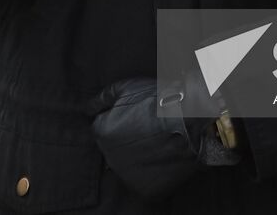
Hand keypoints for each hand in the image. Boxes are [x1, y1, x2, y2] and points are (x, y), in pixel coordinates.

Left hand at [91, 75, 238, 198]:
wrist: (190, 122)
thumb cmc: (157, 101)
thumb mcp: (126, 88)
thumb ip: (101, 98)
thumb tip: (87, 108)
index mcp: (101, 132)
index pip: (103, 128)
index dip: (122, 120)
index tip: (138, 117)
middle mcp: (109, 157)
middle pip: (115, 148)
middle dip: (128, 139)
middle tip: (149, 129)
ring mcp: (127, 175)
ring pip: (128, 165)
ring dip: (139, 156)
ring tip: (158, 142)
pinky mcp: (145, 189)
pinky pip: (144, 181)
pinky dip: (152, 172)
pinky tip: (163, 157)